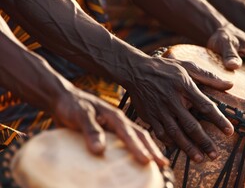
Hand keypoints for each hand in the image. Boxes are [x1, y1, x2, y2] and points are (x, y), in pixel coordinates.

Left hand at [52, 88, 168, 166]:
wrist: (62, 99)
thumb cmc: (72, 105)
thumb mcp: (80, 115)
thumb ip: (90, 130)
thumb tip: (100, 150)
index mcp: (114, 116)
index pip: (130, 133)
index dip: (138, 148)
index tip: (147, 161)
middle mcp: (118, 122)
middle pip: (140, 136)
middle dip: (153, 149)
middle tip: (164, 164)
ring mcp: (114, 128)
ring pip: (136, 139)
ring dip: (147, 150)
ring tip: (158, 164)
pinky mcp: (108, 134)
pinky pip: (125, 143)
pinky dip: (134, 150)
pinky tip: (134, 162)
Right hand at [125, 56, 233, 162]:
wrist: (135, 70)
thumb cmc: (165, 68)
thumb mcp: (187, 66)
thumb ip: (208, 76)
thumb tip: (230, 84)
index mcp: (184, 87)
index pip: (205, 106)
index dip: (218, 120)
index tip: (230, 131)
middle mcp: (172, 100)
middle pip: (191, 125)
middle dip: (204, 142)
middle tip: (214, 155)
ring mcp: (160, 110)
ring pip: (176, 133)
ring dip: (188, 147)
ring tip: (199, 159)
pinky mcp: (149, 116)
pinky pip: (160, 134)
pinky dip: (169, 143)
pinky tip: (178, 149)